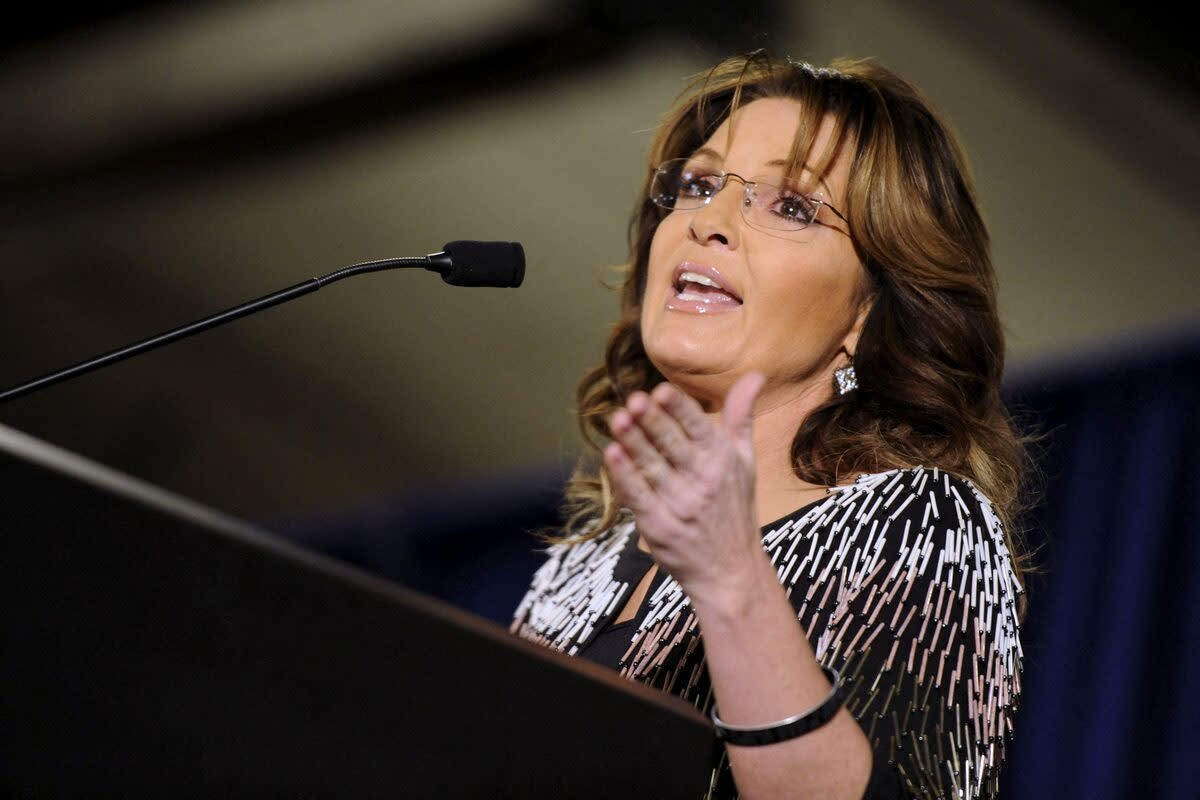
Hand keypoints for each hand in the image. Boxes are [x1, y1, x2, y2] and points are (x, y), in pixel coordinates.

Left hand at [604, 372, 767, 594]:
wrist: (730, 569)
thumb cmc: (734, 507)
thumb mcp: (745, 459)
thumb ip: (742, 416)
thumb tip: (756, 374)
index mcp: (722, 459)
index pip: (698, 427)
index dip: (678, 410)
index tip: (660, 391)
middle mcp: (702, 480)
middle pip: (672, 445)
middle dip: (653, 422)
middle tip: (634, 401)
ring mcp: (680, 504)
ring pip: (652, 467)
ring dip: (633, 443)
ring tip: (617, 420)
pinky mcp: (658, 525)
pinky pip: (638, 496)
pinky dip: (624, 475)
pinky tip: (611, 454)